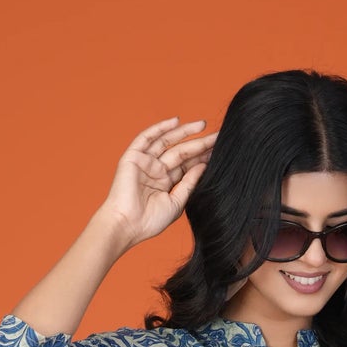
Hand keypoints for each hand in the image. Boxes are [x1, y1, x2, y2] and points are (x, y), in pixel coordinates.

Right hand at [101, 116, 216, 248]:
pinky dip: (160, 128)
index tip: (219, 150)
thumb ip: (189, 183)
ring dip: (184, 132)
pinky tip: (176, 121)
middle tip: (218, 136)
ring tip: (203, 125)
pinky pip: (147, 138)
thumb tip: (204, 166)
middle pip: (181, 152)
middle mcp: (156, 170)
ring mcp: (145, 162)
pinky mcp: (133, 157)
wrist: (127, 225)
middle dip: (199, 144)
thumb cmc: (150, 221)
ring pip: (167, 142)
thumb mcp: (177, 202)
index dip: (202, 157)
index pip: (187, 165)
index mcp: (165, 183)